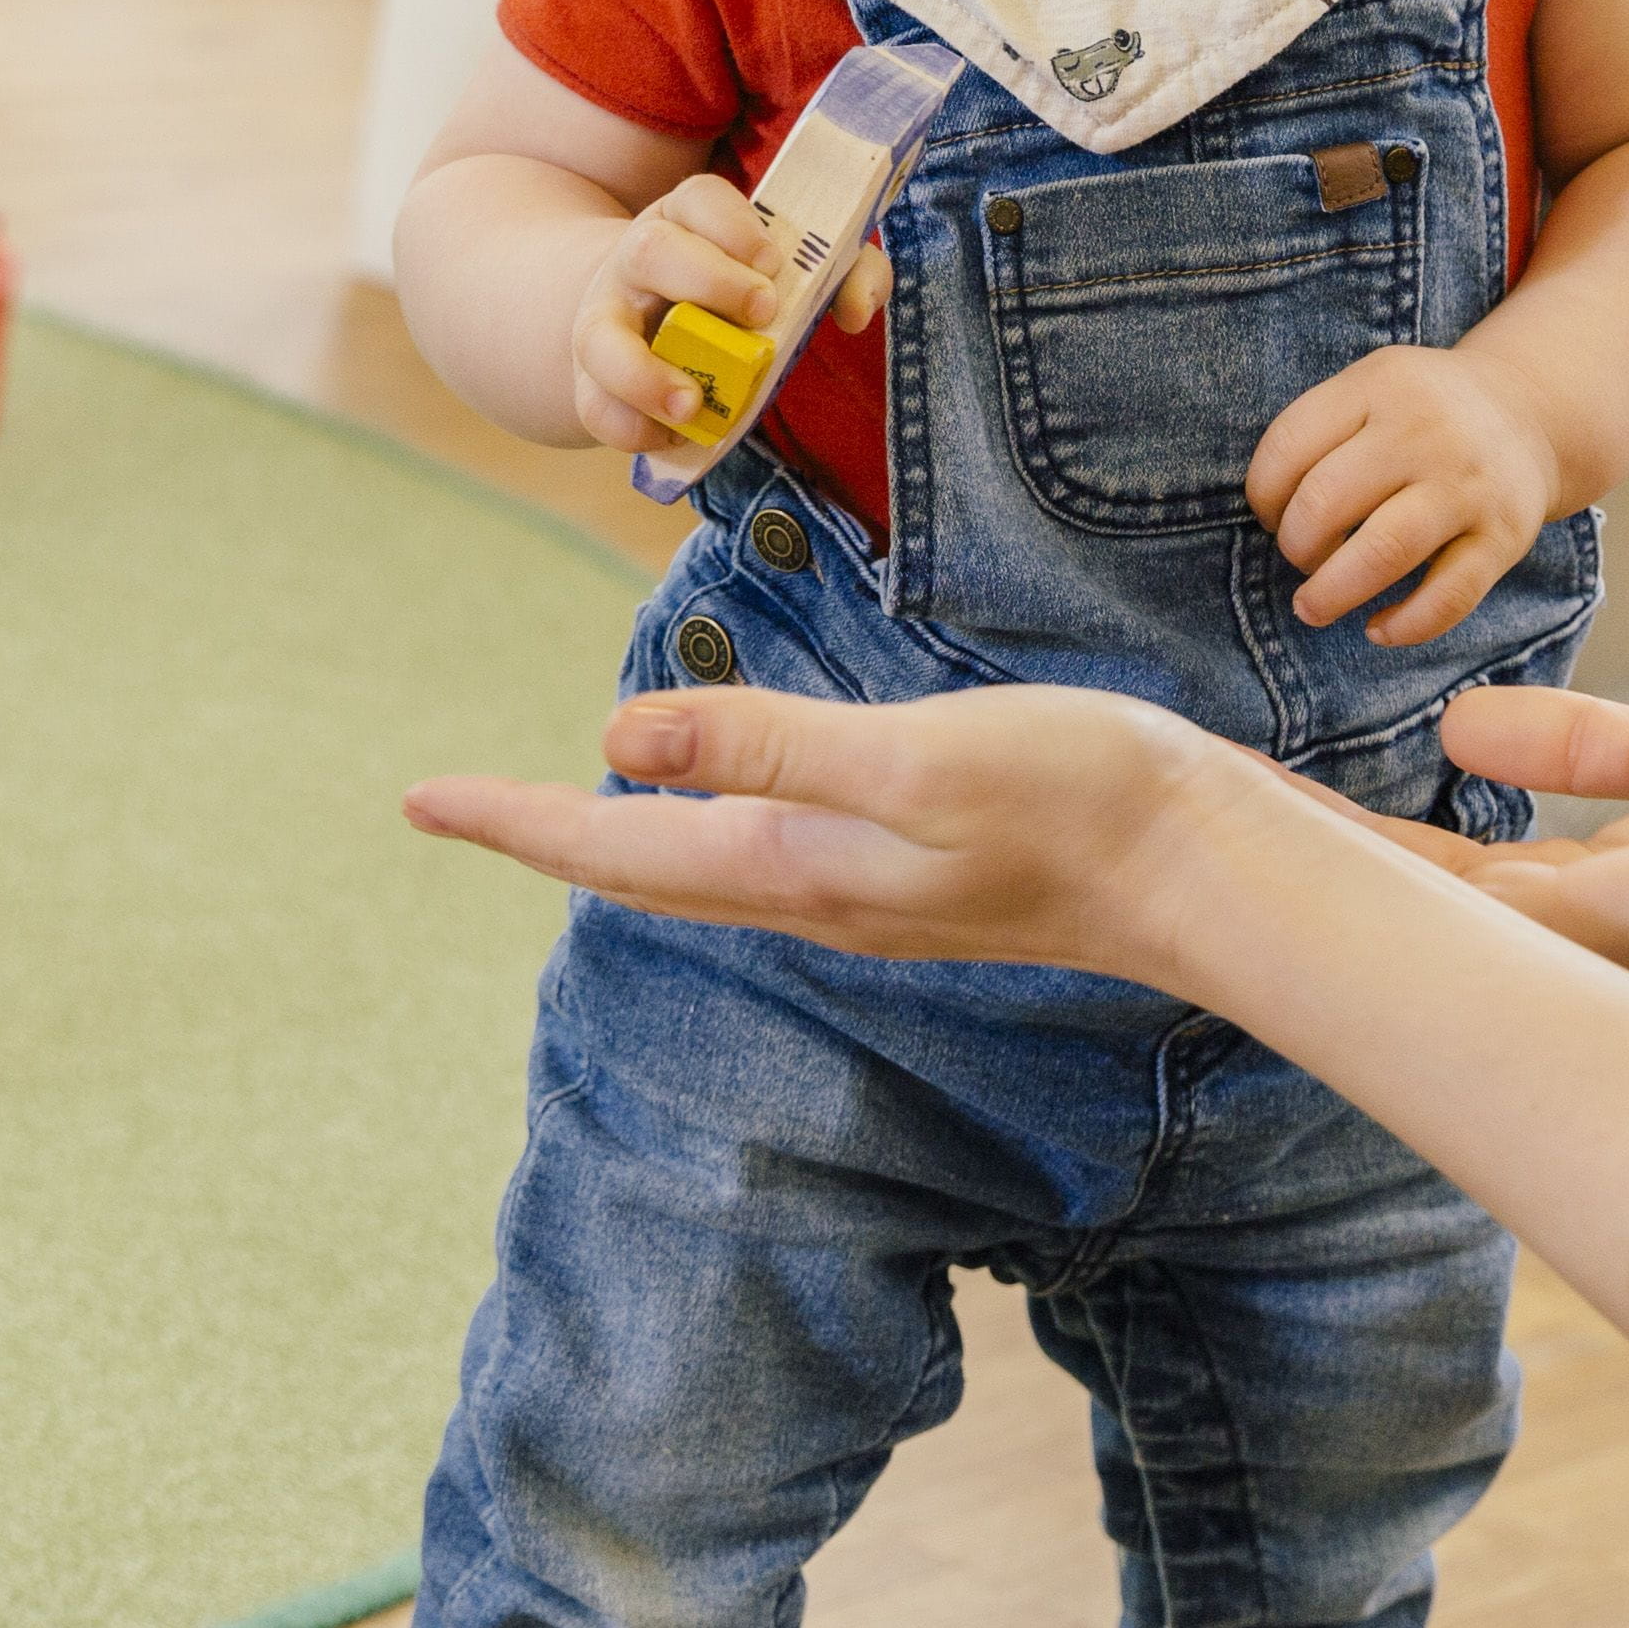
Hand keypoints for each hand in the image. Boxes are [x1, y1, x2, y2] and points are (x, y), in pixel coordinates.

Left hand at [407, 678, 1276, 983]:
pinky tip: (727, 802)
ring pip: (710, 869)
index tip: (418, 802)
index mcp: (801, 867)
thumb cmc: (1081, 801)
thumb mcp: (916, 759)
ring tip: (565, 807)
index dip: (515, 820)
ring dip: (627, 839)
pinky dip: (717, 823)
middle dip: (550, 835)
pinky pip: (778, 852)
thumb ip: (771, 747)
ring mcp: (876, 889)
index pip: (618, 849)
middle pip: (646, 871)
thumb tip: (619, 736)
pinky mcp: (926, 868)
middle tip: (461, 805)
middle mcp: (821, 892)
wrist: (1211, 871)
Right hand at [562, 172, 885, 455]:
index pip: (700, 199)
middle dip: (706, 282)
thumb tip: (857, 310)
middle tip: (760, 314)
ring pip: (599, 337)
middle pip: (651, 251)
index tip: (772, 260)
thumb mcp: (792, 269)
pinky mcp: (592, 377)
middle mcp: (639, 260)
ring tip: (691, 404)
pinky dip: (628, 427)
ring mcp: (606, 318)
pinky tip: (672, 438)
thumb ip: (844, 273)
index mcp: (688, 220)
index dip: (733, 225)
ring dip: (642, 374)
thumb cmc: (740, 289)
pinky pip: (593, 403)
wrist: (651, 315)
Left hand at [1248, 344, 1559, 642]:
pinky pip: (1448, 597)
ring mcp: (1468, 486)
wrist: (1530, 414)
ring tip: (1312, 607)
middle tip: (1301, 558)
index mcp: (1380, 384)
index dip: (1264, 495)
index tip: (1274, 516)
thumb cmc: (1424, 414)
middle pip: (1327, 500)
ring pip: (1383, 552)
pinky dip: (1404, 625)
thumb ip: (1322, 431)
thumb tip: (1269, 516)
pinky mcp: (1504, 538)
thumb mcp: (1374, 386)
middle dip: (1296, 546)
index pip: (1289, 445)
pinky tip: (1379, 629)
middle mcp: (1426, 430)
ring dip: (1332, 592)